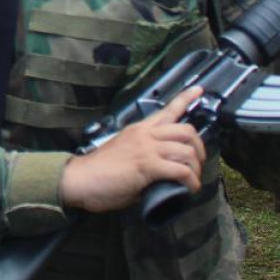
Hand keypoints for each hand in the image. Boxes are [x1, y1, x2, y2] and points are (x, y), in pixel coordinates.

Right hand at [59, 86, 207, 212]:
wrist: (80, 179)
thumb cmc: (98, 171)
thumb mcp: (124, 154)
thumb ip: (143, 156)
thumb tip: (159, 172)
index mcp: (139, 129)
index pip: (167, 109)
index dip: (186, 98)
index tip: (199, 90)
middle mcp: (145, 134)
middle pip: (185, 130)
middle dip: (199, 147)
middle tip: (198, 162)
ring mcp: (147, 149)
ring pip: (187, 150)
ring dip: (196, 167)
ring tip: (193, 180)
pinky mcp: (148, 166)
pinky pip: (180, 170)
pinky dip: (191, 181)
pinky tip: (190, 188)